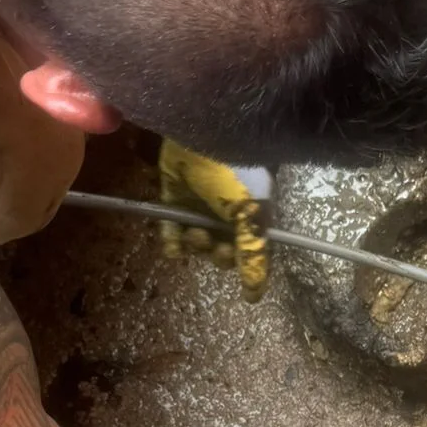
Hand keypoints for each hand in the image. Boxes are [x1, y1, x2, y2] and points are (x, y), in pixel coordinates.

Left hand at [158, 139, 270, 300]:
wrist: (198, 133)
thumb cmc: (231, 174)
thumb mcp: (248, 214)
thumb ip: (251, 253)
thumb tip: (255, 294)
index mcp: (249, 215)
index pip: (249, 251)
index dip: (243, 265)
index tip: (240, 281)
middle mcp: (225, 214)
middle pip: (222, 251)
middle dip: (218, 253)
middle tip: (215, 244)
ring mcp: (199, 207)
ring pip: (197, 243)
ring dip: (197, 245)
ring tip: (195, 232)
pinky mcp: (174, 199)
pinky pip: (171, 230)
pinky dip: (172, 241)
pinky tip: (175, 246)